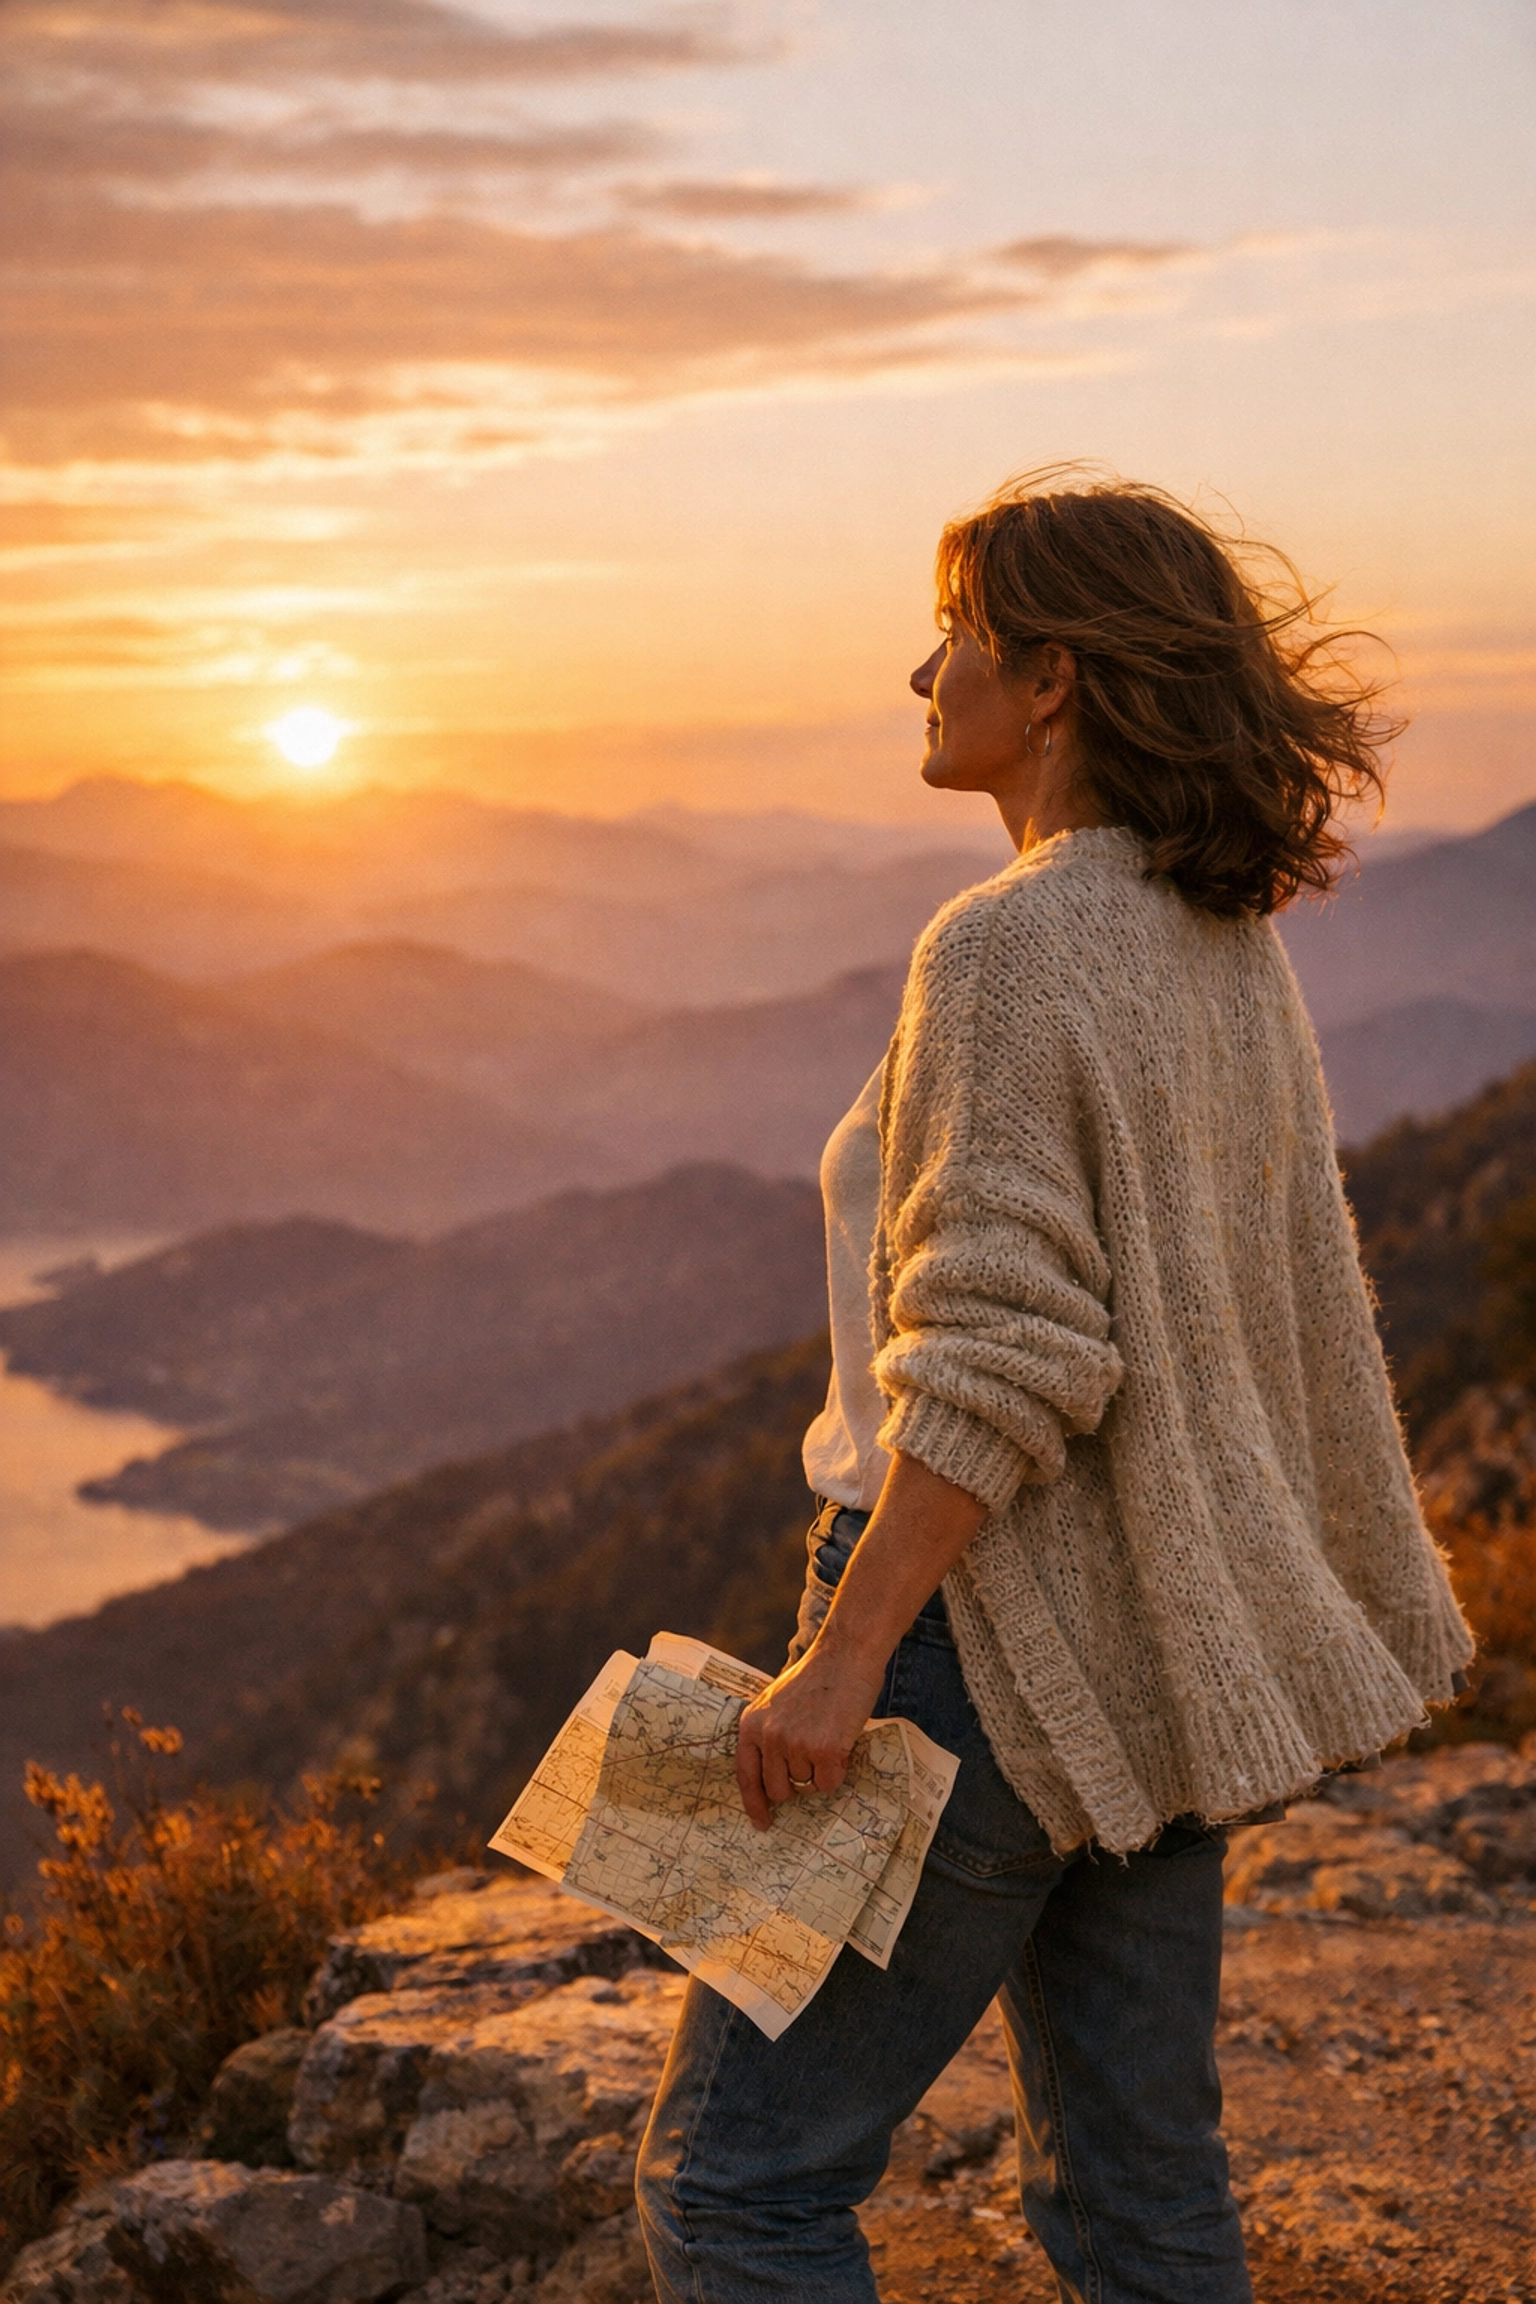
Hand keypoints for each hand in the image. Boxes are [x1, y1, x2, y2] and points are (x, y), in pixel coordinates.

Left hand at [735, 1635, 888, 1829]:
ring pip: (806, 1786)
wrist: (845, 1655)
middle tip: (814, 1759)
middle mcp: (769, 1737)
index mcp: (752, 1724)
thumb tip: (773, 1779)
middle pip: (778, 1790)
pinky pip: (829, 1782)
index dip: (754, 1803)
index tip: (762, 1822)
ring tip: (829, 1738)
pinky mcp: (824, 1750)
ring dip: (820, 1771)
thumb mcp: (777, 1702)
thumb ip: (769, 1734)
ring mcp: (796, 1744)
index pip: (746, 1776)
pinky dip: (838, 1770)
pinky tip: (841, 1743)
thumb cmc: (816, 1678)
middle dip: (796, 1782)